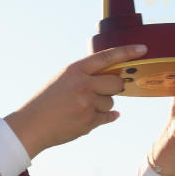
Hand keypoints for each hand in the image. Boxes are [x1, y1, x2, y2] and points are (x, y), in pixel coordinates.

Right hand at [5, 44, 147, 157]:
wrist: (31, 125)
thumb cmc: (45, 101)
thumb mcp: (62, 80)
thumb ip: (85, 76)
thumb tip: (112, 79)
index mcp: (75, 70)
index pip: (107, 57)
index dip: (127, 52)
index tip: (143, 50)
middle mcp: (83, 84)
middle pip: (116, 82)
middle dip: (115, 86)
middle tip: (105, 90)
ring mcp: (87, 104)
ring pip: (111, 102)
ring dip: (102, 104)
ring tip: (80, 107)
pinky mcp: (89, 121)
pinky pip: (107, 117)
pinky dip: (102, 117)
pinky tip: (88, 116)